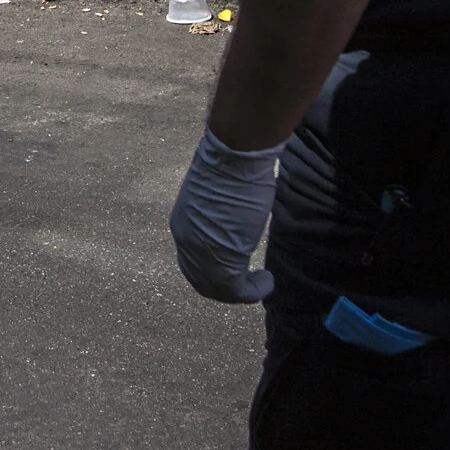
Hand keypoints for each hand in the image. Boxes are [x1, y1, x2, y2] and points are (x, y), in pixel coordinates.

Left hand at [169, 126, 282, 302]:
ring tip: (262, 283)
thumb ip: (218, 213)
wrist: (235, 157)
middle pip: (200, 280)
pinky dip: (253, 292)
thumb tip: (232, 217)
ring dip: (241, 292)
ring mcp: (201, 252)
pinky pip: (235, 290)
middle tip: (249, 285)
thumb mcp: (219, 196)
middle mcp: (185, 240)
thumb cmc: (232, 166)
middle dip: (224, 288)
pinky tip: (267, 282)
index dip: (213, 272)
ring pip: (217, 289)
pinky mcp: (222, 260)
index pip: (191, 260)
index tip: (236, 271)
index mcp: (182, 224)